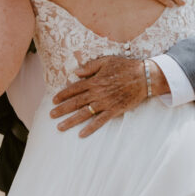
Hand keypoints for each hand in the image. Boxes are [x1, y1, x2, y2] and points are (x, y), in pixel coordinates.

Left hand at [50, 55, 168, 136]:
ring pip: (84, 113)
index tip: (54, 100)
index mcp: (94, 81)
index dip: (63, 95)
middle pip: (76, 102)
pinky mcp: (114, 110)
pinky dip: (90, 128)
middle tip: (51, 115)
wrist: (144, 77)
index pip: (74, 89)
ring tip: (60, 127)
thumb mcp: (106, 61)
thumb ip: (90, 67)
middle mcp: (97, 93)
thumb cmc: (125, 67)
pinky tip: (81, 134)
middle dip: (62, 109)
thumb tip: (75, 73)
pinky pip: (100, 121)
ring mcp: (105, 103)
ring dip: (71, 121)